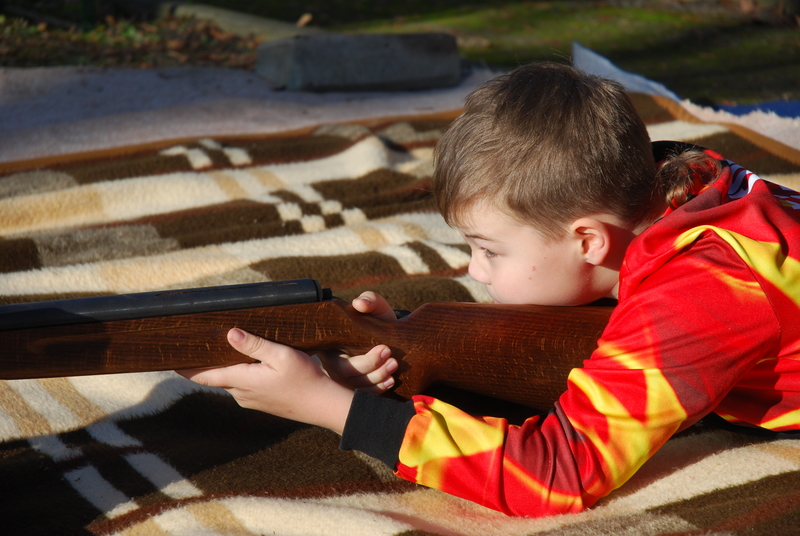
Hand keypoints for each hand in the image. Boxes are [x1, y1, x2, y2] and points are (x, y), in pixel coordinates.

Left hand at [177, 328, 353, 433]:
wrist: (323, 406)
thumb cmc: (305, 379)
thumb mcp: (282, 356)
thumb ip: (255, 345)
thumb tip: (229, 334)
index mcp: (242, 381)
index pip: (204, 375)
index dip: (185, 368)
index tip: (169, 359)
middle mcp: (242, 393)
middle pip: (216, 376)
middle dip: (204, 363)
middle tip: (193, 346)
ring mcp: (252, 400)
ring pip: (230, 381)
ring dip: (224, 367)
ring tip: (219, 349)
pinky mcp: (262, 402)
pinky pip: (243, 385)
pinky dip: (238, 373)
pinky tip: (247, 363)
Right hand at [317, 291, 398, 392]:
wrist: (385, 333)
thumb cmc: (375, 317)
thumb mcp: (374, 306)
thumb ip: (369, 300)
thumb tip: (360, 303)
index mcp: (329, 343)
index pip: (336, 358)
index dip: (361, 360)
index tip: (384, 347)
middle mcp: (330, 362)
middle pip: (344, 375)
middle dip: (371, 370)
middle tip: (393, 359)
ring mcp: (339, 377)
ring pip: (353, 387)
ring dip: (376, 380)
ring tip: (394, 366)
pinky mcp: (350, 386)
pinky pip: (361, 395)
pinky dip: (377, 390)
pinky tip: (390, 381)